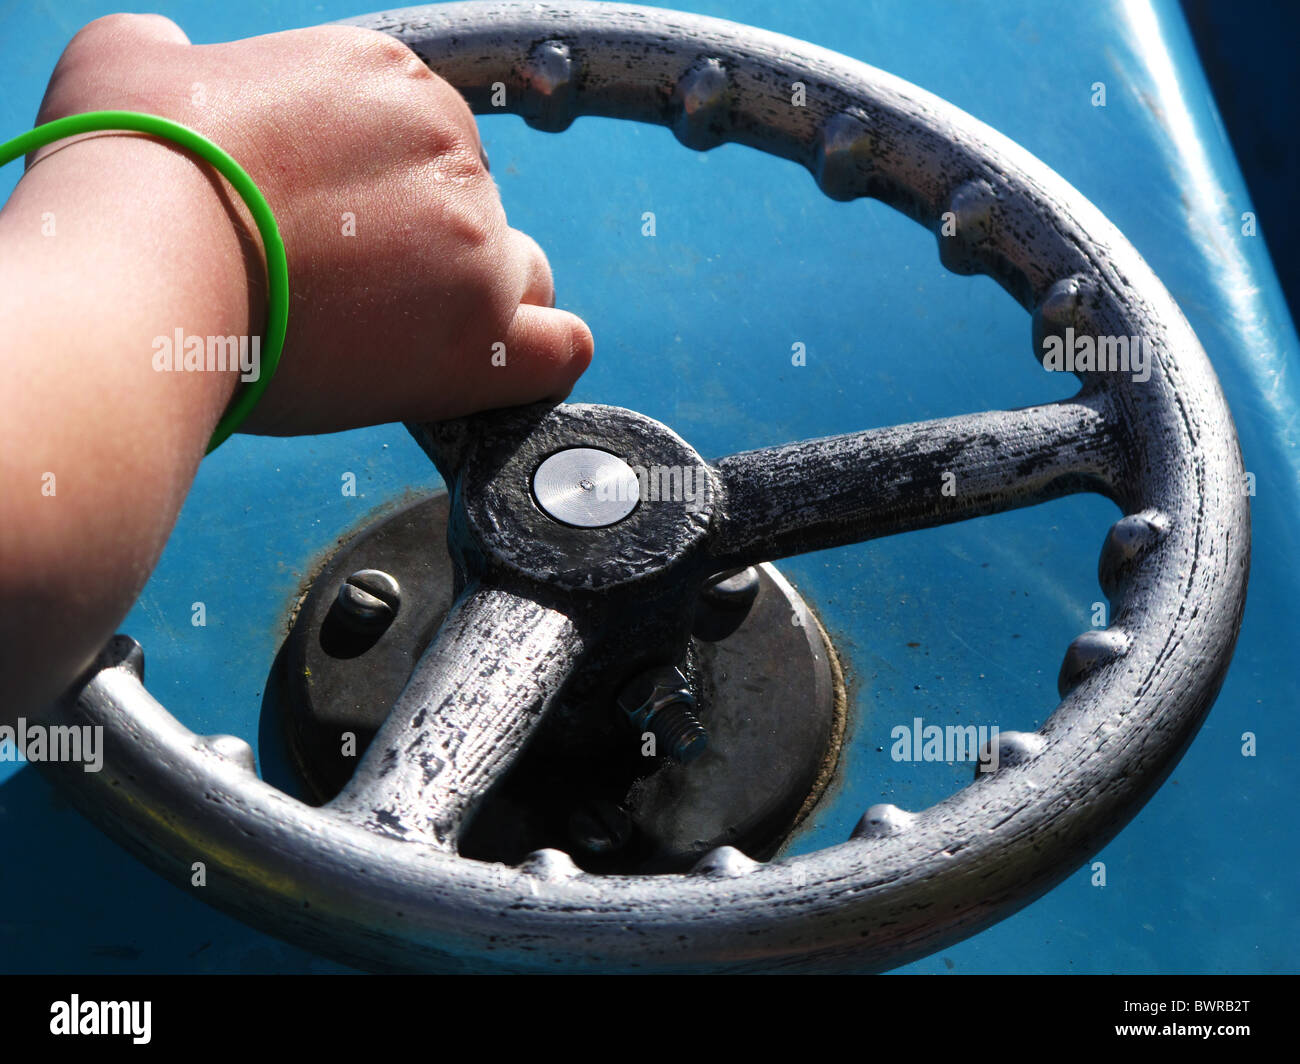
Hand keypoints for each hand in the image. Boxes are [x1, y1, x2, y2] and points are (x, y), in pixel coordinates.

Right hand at [34, 13, 593, 433]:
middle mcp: (451, 147)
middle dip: (417, 249)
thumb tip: (169, 52)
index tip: (328, 229)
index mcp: (386, 79)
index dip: (373, 192)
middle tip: (340, 291)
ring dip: (469, 303)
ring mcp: (474, 245)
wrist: (139, 269)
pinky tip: (488, 368)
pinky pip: (560, 349)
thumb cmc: (128, 171)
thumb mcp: (129, 62)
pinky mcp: (479, 337)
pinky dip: (534, 360)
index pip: (420, 140)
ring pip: (516, 276)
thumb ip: (169, 52)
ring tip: (390, 336)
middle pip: (470, 209)